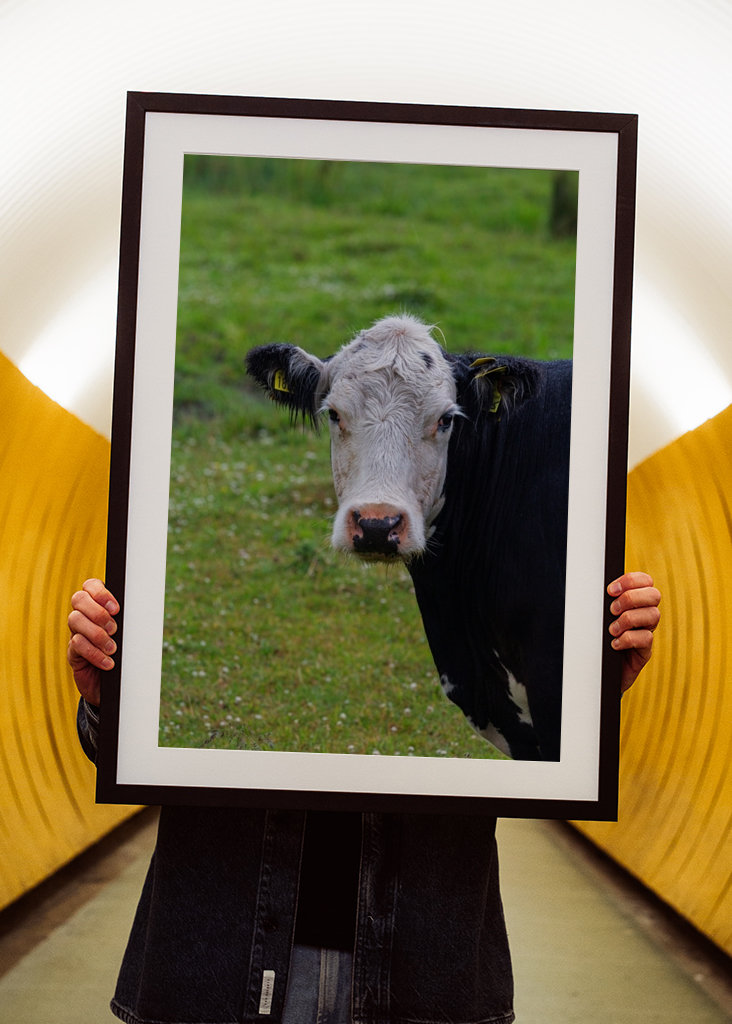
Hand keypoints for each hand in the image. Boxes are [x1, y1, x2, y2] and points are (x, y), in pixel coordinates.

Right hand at [67, 579, 119, 704]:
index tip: (116, 608)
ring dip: (97, 634)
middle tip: (114, 629)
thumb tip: (143, 608)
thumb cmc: (126, 654)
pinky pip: (76, 644)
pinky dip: (94, 653)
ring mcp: (76, 632)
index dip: (100, 592)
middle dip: (98, 612)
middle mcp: (84, 616)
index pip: (90, 585)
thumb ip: (130, 620)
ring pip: (75, 620)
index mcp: (98, 605)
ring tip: (112, 648)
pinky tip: (108, 663)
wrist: (116, 685)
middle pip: (78, 599)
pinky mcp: (73, 652)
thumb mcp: (130, 634)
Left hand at [607, 571, 660, 692]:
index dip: (631, 580)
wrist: (597, 671)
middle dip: (631, 598)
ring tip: (612, 629)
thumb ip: (602, 602)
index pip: (645, 581)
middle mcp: (644, 615)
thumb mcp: (598, 617)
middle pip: (654, 595)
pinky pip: (646, 638)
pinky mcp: (645, 651)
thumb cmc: (596, 639)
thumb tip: (590, 586)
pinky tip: (614, 644)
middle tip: (612, 610)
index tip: (610, 590)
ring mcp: (646, 632)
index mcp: (635, 601)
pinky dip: (628, 639)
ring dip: (628, 619)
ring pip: (653, 615)